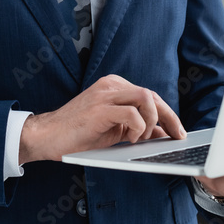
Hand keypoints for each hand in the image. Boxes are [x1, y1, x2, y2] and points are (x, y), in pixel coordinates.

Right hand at [19, 74, 186, 163]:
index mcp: (114, 87)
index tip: (177, 130)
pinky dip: (138, 128)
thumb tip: (160, 133)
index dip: (168, 113)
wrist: (46, 136)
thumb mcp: (113, 130)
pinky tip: (129, 138)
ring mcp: (105, 95)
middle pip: (152, 95)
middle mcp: (111, 85)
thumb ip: (135, 127)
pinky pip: (132, 113)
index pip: (150, 95)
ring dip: (152, 121)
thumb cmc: (76, 134)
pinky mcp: (100, 108)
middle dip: (169, 117)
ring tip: (141, 137)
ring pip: (146, 98)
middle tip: (176, 136)